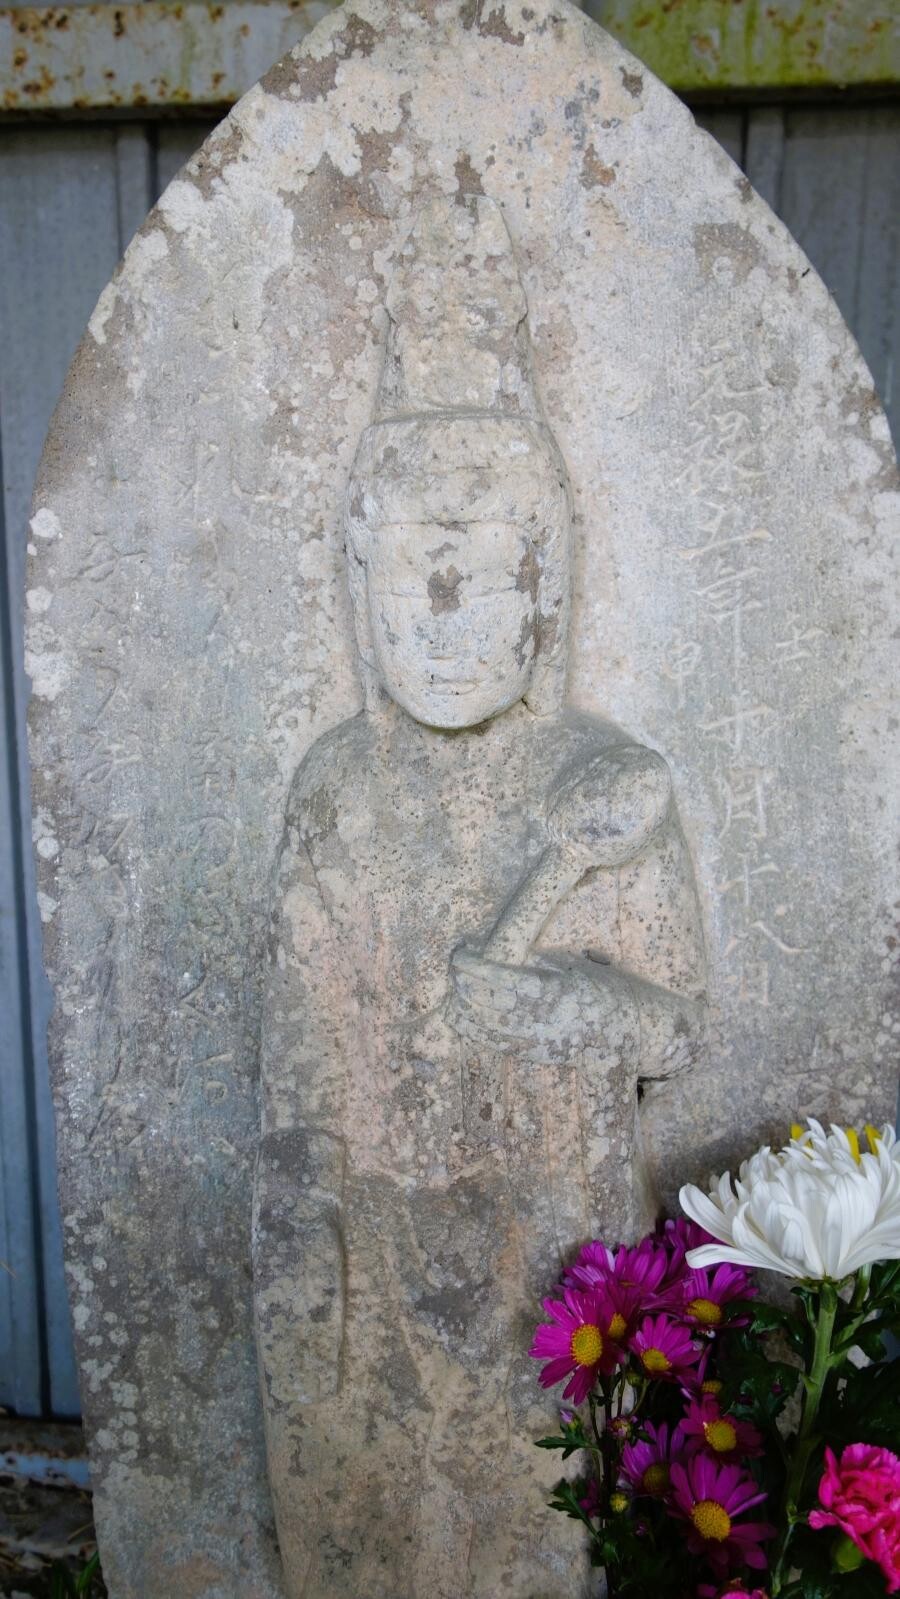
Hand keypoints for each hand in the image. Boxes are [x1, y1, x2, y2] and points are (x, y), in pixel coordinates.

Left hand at [449, 944, 633, 1058]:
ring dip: (463, 1007)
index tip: (461, 955)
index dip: (477, 968)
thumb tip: (500, 954)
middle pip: (490, 1003)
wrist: (620, 1033)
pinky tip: (458, 1016)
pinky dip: (472, 1029)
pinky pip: (494, 1044)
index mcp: (555, 992)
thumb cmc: (597, 992)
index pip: (505, 980)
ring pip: (487, 1027)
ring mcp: (537, 1041)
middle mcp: (544, 1020)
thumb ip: (538, 965)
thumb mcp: (572, 970)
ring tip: (451, 990)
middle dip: (464, 984)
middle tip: (453, 967)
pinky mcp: (532, 1054)